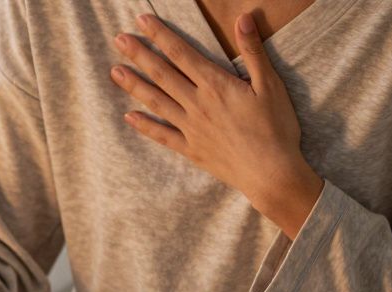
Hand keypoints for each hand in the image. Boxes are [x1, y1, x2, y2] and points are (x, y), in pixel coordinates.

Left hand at [110, 12, 322, 238]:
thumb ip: (254, 51)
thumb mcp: (271, 85)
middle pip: (163, 74)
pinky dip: (144, 125)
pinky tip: (129, 116)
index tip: (142, 20)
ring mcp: (191, 128)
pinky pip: (162, 135)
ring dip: (134, 85)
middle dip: (140, 54)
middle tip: (119, 39)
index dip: (161, 35)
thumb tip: (244, 18)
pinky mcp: (191, 149)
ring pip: (156, 101)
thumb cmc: (276, 128)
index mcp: (216, 85)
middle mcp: (197, 104)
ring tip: (114, 71)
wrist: (272, 173)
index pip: (182, 53)